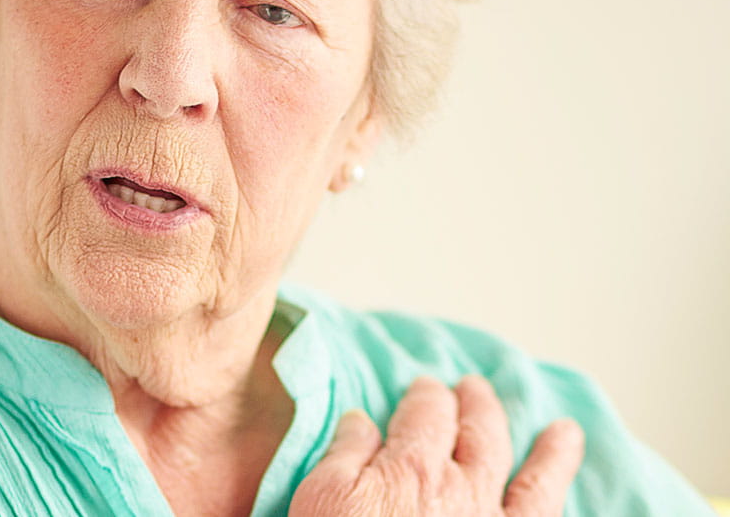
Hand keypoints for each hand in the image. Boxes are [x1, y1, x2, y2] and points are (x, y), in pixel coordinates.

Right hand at [289, 375, 584, 516]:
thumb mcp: (321, 497)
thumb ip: (344, 454)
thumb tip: (360, 419)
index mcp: (412, 467)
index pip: (427, 414)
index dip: (427, 396)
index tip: (427, 388)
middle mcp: (464, 488)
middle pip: (478, 433)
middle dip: (477, 407)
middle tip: (475, 389)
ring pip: (534, 477)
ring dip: (549, 451)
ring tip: (563, 432)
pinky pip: (545, 511)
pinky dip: (562, 492)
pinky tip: (570, 488)